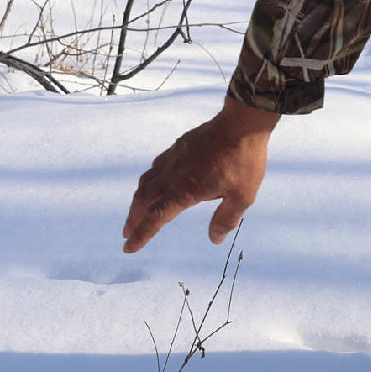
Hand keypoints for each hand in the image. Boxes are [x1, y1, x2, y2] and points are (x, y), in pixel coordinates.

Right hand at [121, 98, 278, 252]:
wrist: (241, 124)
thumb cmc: (243, 160)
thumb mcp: (242, 196)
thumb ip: (226, 219)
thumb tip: (214, 239)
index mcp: (184, 191)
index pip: (156, 218)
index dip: (141, 235)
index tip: (129, 247)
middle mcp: (173, 175)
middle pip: (143, 200)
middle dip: (133, 219)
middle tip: (127, 232)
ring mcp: (174, 158)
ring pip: (146, 181)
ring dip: (138, 200)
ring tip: (137, 211)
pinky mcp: (179, 146)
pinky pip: (156, 167)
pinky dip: (149, 180)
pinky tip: (155, 183)